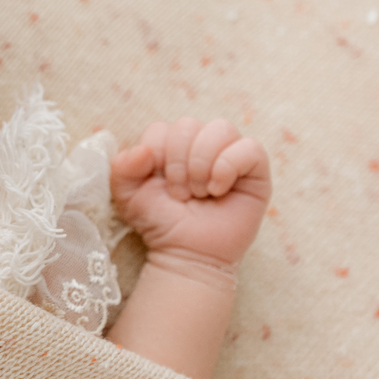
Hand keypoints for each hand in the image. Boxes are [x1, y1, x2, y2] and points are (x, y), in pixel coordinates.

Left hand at [111, 118, 270, 270]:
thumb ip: (122, 167)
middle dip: (178, 161)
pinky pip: (250, 148)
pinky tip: (218, 190)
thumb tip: (144, 150)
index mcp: (170, 145)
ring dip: (202, 162)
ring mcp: (229, 155)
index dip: (156, 154)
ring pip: (221, 128)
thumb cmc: (159, 222)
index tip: (159, 184)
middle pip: (188, 125)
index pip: (161, 128)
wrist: (186, 253)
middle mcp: (200, 145)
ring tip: (199, 192)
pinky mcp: (256, 172)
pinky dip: (228, 166)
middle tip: (179, 193)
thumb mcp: (127, 195)